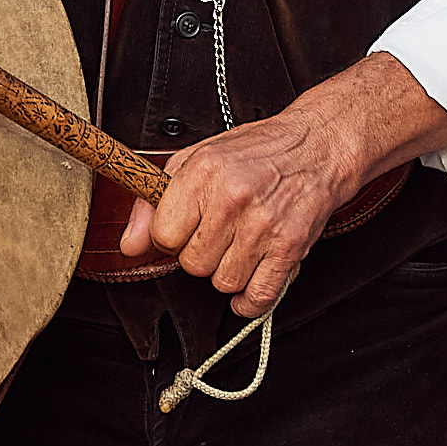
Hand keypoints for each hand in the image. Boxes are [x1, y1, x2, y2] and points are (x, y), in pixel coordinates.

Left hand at [118, 54, 446, 318]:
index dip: (172, 235)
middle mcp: (233, 197)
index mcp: (204, 170)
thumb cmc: (257, 151)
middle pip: (192, 264)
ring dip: (229, 271)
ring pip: (222, 283)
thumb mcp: (198, 158)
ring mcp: (263, 225)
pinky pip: (255, 299)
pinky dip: (251, 299)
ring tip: (242, 241)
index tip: (187, 225)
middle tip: (220, 230)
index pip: (164, 233)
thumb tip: (129, 245)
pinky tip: (253, 275)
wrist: (318, 146)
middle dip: (202, 253)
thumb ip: (155, 201)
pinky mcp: (290, 249)